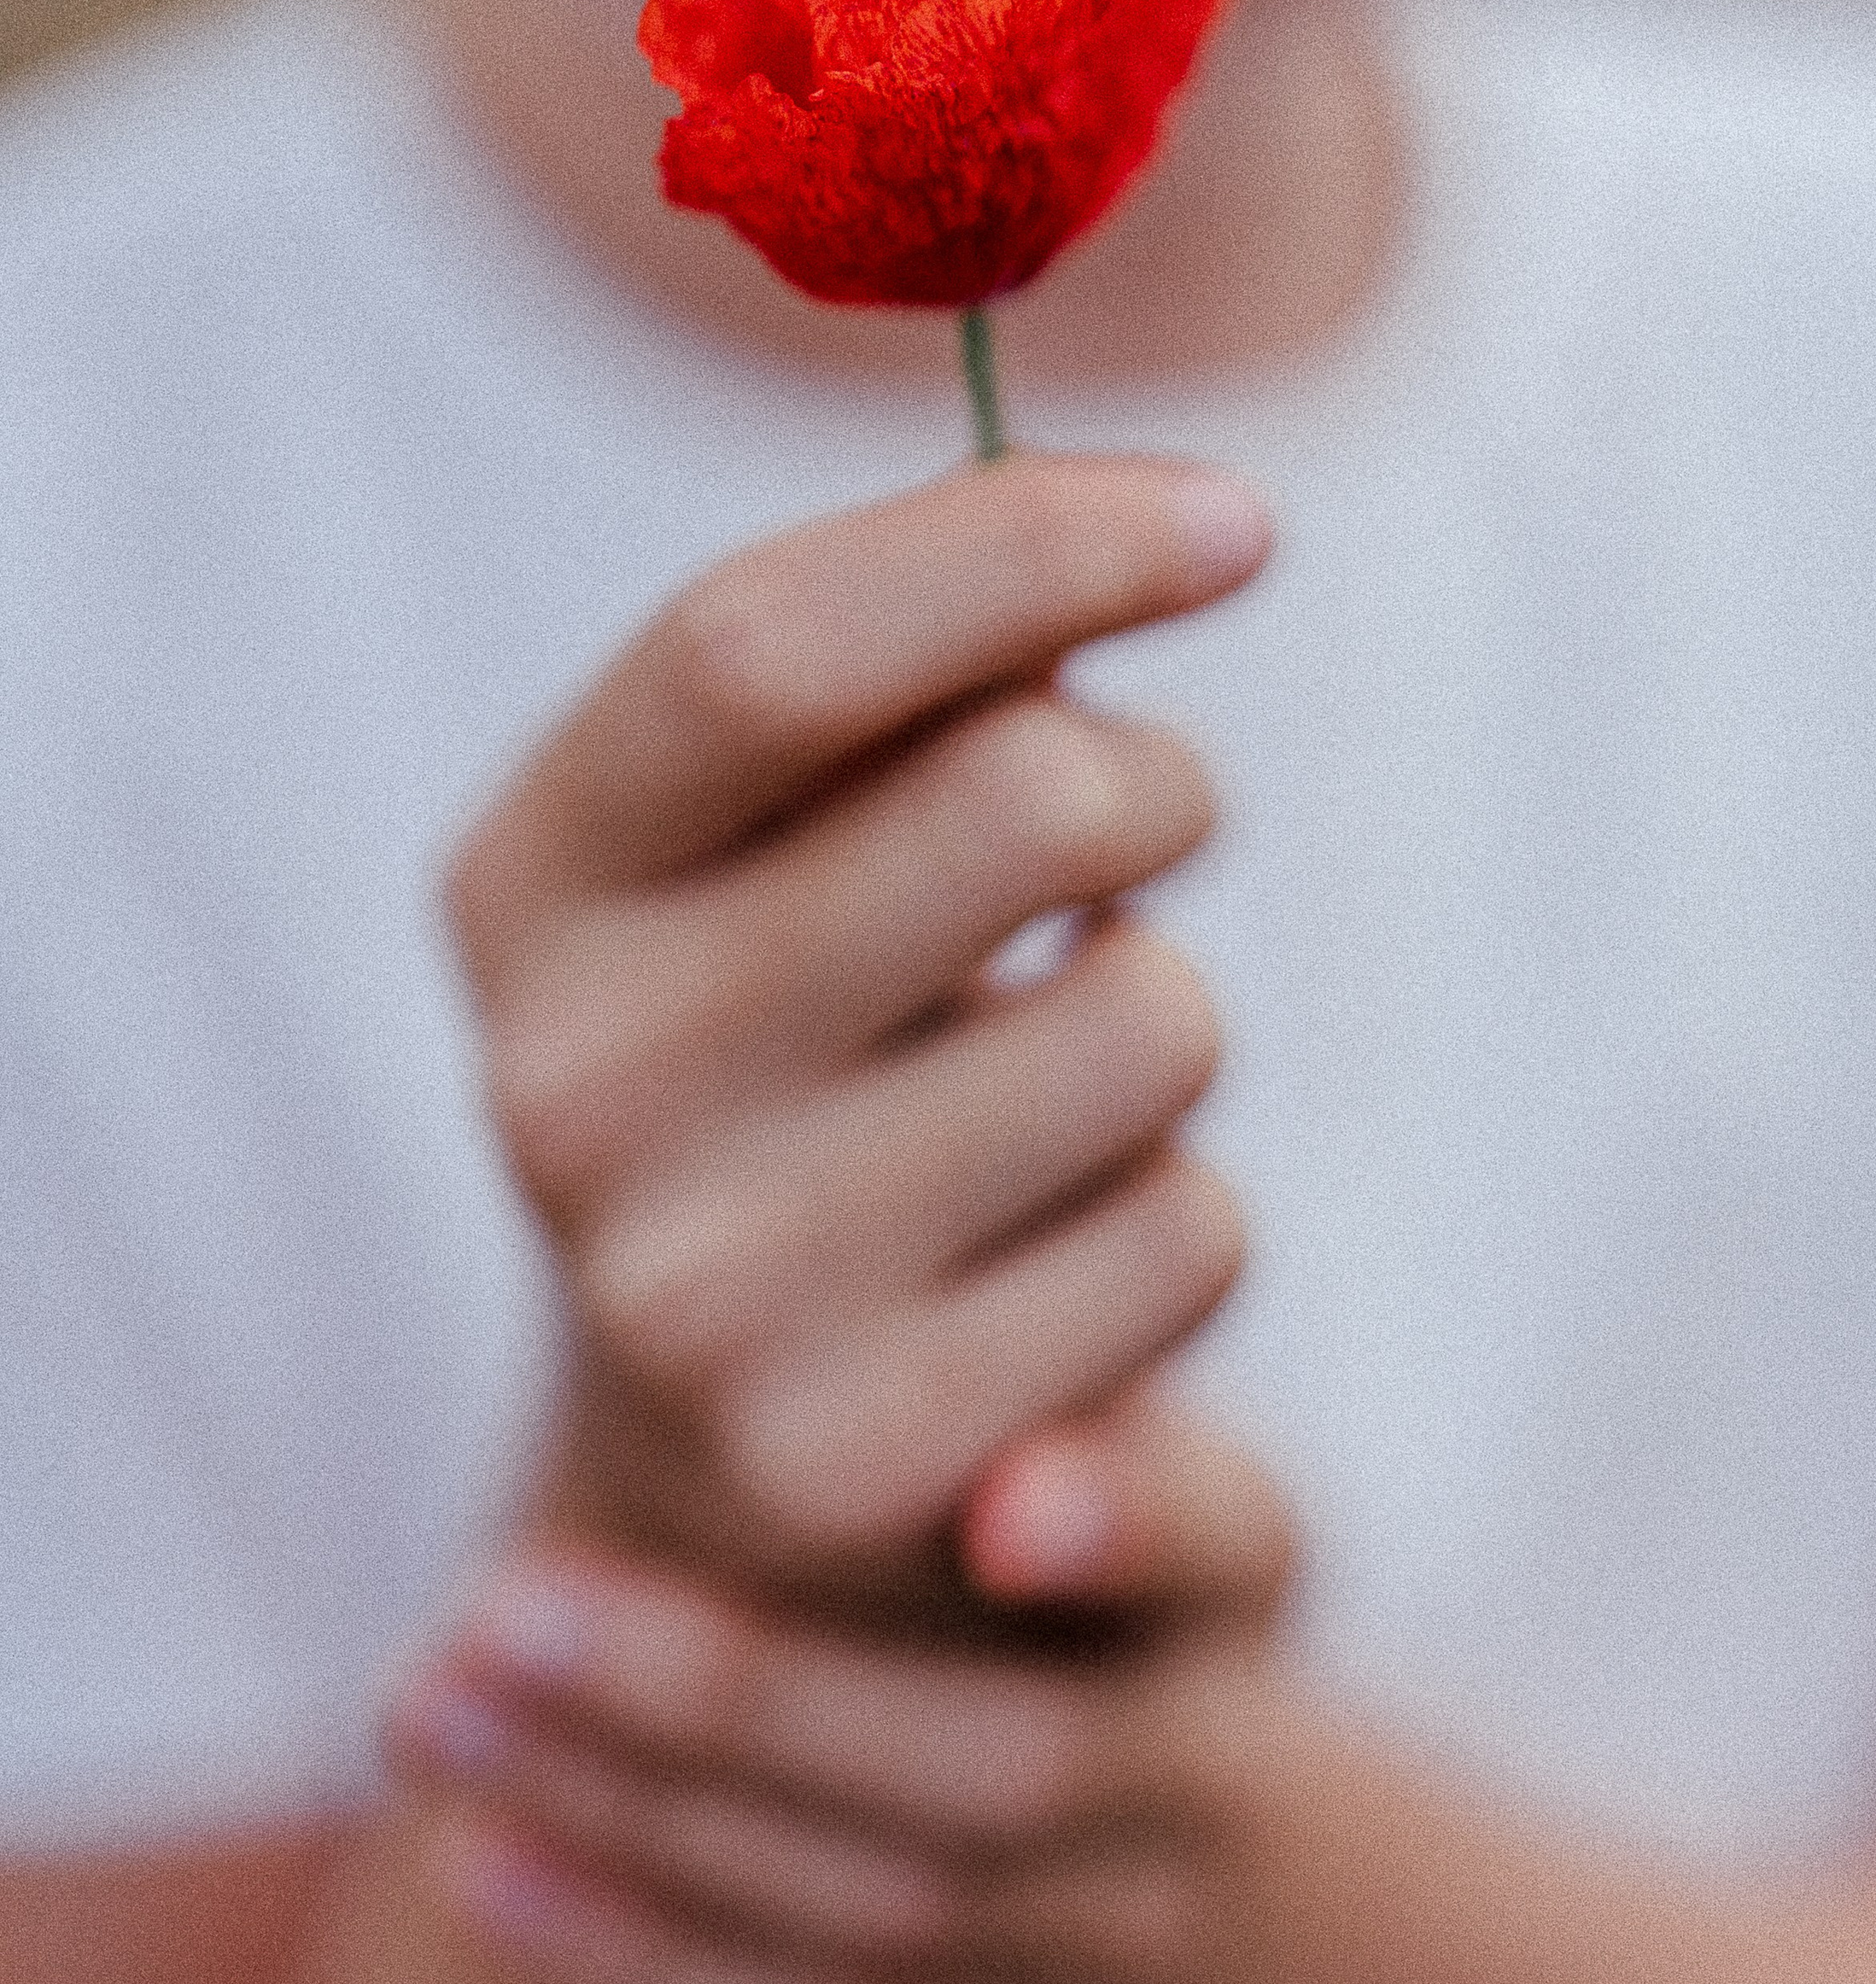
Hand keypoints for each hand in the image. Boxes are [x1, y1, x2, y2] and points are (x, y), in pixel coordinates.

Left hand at [391, 1387, 1300, 1983]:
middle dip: (729, 1695)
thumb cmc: (1082, 1512)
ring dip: (634, 1817)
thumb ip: (981, 1331)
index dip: (1122, 1526)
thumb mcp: (1097, 1406)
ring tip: (431, 1706)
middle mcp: (1213, 1771)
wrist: (1218, 1825)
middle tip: (502, 1604)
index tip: (1004, 1504)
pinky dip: (639, 1963)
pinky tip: (475, 1864)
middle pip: (995, 1771)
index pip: (1210, 1543)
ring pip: (885, 1919)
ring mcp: (1124, 1945)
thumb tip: (800, 1225)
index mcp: (1240, 1569)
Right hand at [444, 455, 1272, 1618]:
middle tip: (1128, 837)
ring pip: (1153, 1018)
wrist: (710, 1452)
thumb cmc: (798, 1051)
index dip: (1030, 541)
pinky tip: (1056, 1254)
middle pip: (1019, 797)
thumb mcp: (768, 844)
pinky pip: (1192, 1233)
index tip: (1237, 523)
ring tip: (1049, 1087)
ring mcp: (703, 1296)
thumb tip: (1182, 524)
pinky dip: (1182, 1217)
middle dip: (1151, 784)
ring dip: (1169, 1018)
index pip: (764, 647)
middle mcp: (575, 1089)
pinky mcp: (859, 1459)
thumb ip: (913, 666)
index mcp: (529, 885)